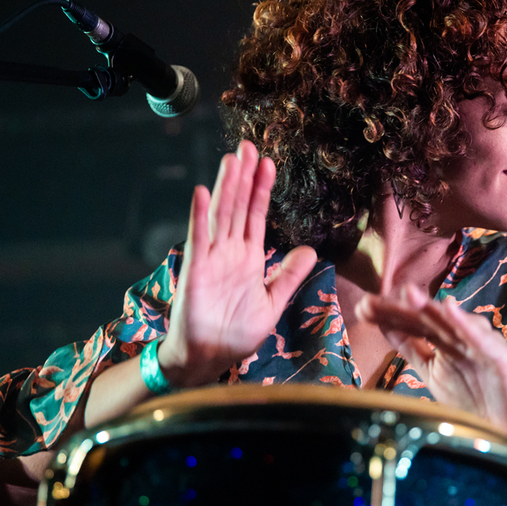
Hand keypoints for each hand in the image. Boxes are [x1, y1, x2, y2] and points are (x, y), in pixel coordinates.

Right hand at [158, 141, 316, 386]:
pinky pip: (199, 239)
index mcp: (249, 258)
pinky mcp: (196, 271)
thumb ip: (289, 276)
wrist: (208, 359)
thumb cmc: (236, 333)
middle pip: (238, 207)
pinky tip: (203, 194)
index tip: (269, 163)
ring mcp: (212, 259)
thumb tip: (310, 251)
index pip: (256, 216)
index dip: (262, 189)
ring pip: (221, 215)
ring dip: (227, 188)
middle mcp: (230, 252)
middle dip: (244, 177)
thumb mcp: (272, 303)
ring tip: (233, 160)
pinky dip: (200, 216)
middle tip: (248, 146)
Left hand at [357, 285, 506, 438]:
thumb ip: (412, 350)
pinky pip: (482, 339)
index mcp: (444, 341)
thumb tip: (385, 327)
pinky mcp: (502, 358)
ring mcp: (481, 345)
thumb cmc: (478, 399)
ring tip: (408, 293)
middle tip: (371, 302)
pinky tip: (450, 308)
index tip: (361, 309)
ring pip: (452, 324)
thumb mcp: (434, 373)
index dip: (388, 316)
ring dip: (430, 307)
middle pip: (427, 319)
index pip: (412, 324)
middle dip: (399, 310)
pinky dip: (466, 323)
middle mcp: (461, 337)